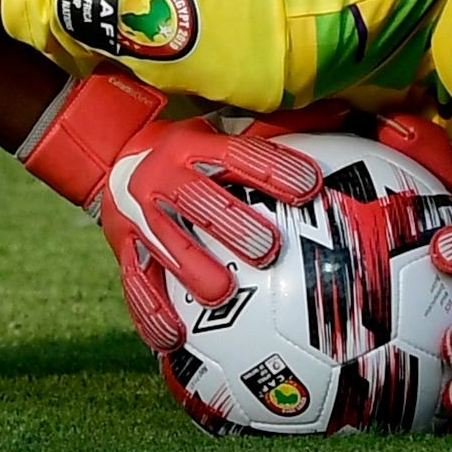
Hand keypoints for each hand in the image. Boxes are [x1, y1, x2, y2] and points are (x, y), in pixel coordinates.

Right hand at [19, 76, 322, 351]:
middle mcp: (162, 178)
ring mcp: (139, 216)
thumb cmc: (189, 155)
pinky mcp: (124, 250)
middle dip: (231, 222)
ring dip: (192, 268)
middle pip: (198, 198)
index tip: (310, 185)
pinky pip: (135, 284)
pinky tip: (173, 339)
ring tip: (222, 294)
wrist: (109, 159)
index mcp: (192, 146)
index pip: (237, 155)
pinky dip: (152, 314)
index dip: (273, 168)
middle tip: (267, 248)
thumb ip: (276, 132)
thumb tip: (342, 113)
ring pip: (166, 244)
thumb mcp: (222, 131)